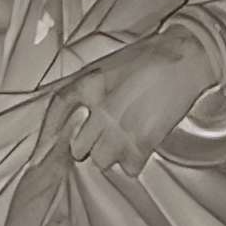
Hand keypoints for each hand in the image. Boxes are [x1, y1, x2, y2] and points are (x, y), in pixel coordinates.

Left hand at [34, 27, 217, 175]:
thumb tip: (76, 119)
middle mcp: (99, 108)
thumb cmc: (149, 58)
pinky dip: (134, 163)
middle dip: (89, 145)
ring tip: (125, 140)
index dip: (46, 136)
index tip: (39, 156)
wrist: (186, 56)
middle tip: (105, 136)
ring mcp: (119, 128)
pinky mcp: (143, 141)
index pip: (57, 111)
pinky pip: (129, 169)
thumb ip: (88, 91)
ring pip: (101, 162)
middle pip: (78, 148)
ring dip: (111, 155)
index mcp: (88, 84)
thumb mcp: (108, 66)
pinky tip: (141, 147)